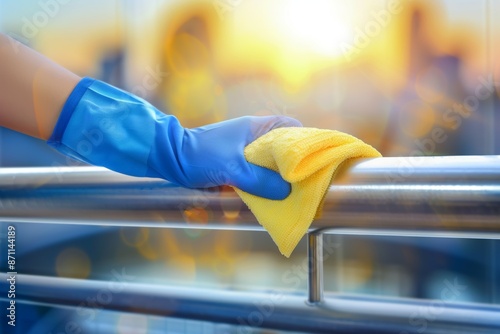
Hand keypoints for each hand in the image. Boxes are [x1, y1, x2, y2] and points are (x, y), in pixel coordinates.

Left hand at [157, 115, 301, 198]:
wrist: (170, 157)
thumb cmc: (200, 155)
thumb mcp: (233, 169)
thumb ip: (260, 180)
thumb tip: (287, 192)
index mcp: (256, 127)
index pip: (290, 127)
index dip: (305, 140)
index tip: (316, 157)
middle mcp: (253, 136)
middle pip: (283, 147)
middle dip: (294, 163)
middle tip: (307, 179)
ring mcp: (244, 150)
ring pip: (270, 162)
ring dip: (279, 175)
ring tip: (293, 190)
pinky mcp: (236, 163)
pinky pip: (257, 172)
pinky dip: (265, 182)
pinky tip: (270, 195)